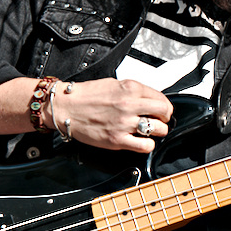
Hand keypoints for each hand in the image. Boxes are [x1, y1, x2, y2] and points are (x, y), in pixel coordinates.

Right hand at [53, 78, 172, 153]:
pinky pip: (145, 146)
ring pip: (159, 130)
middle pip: (165, 113)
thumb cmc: (86, 95)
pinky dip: (147, 145)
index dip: (164, 106)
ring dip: (157, 132)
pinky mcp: (117, 140)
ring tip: (148, 131)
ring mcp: (124, 123)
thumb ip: (134, 91)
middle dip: (164, 118)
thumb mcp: (114, 83)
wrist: (66, 107)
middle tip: (158, 120)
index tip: (160, 110)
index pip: (161, 98)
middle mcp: (129, 105)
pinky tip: (140, 141)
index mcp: (130, 88)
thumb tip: (151, 100)